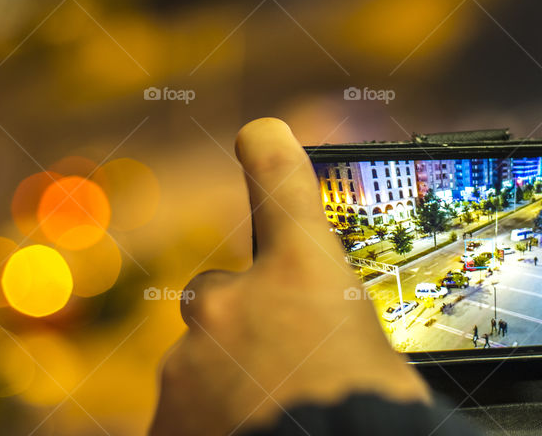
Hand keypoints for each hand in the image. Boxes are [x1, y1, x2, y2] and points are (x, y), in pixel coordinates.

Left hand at [150, 118, 429, 434]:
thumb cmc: (371, 421)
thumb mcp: (377, 361)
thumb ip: (336, 334)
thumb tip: (331, 350)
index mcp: (302, 274)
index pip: (280, 178)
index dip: (268, 148)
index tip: (260, 134)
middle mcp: (234, 301)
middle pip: (221, 291)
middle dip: (241, 320)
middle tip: (279, 366)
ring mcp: (190, 358)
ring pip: (199, 357)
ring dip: (225, 381)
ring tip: (269, 417)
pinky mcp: (164, 415)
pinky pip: (182, 409)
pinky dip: (205, 420)